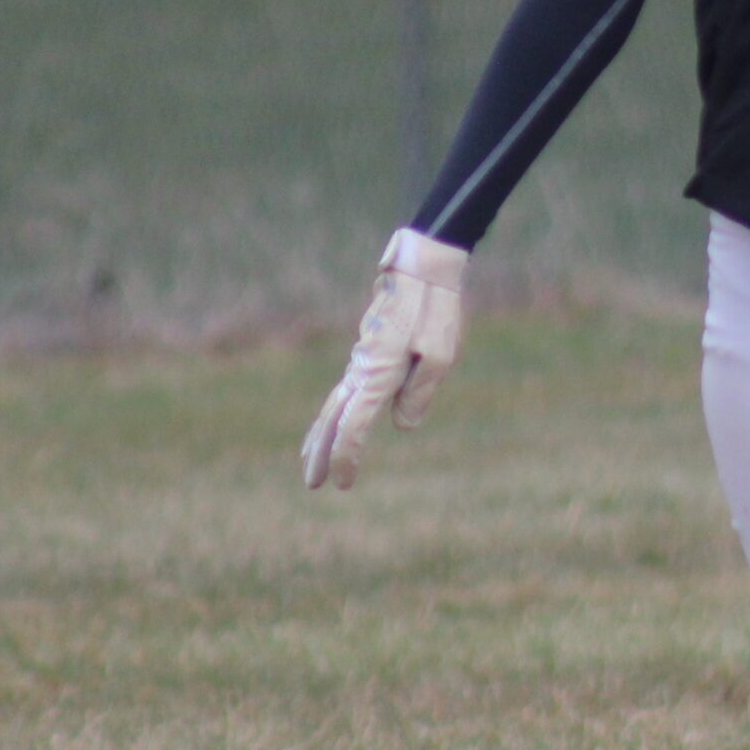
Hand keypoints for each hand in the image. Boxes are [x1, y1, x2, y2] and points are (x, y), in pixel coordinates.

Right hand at [301, 229, 467, 490]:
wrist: (422, 265)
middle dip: (320, 451)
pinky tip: (337, 416)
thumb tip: (402, 425)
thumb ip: (419, 394)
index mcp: (378, 374)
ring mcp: (362, 356)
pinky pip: (346, 386)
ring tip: (309, 458)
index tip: (342, 483)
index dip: (346, 457)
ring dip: (321, 432)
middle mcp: (363, 367)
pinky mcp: (369, 347)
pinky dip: (334, 408)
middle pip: (333, 417)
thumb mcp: (440, 356)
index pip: (354, 426)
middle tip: (311, 483)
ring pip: (334, 401)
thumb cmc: (435, 309)